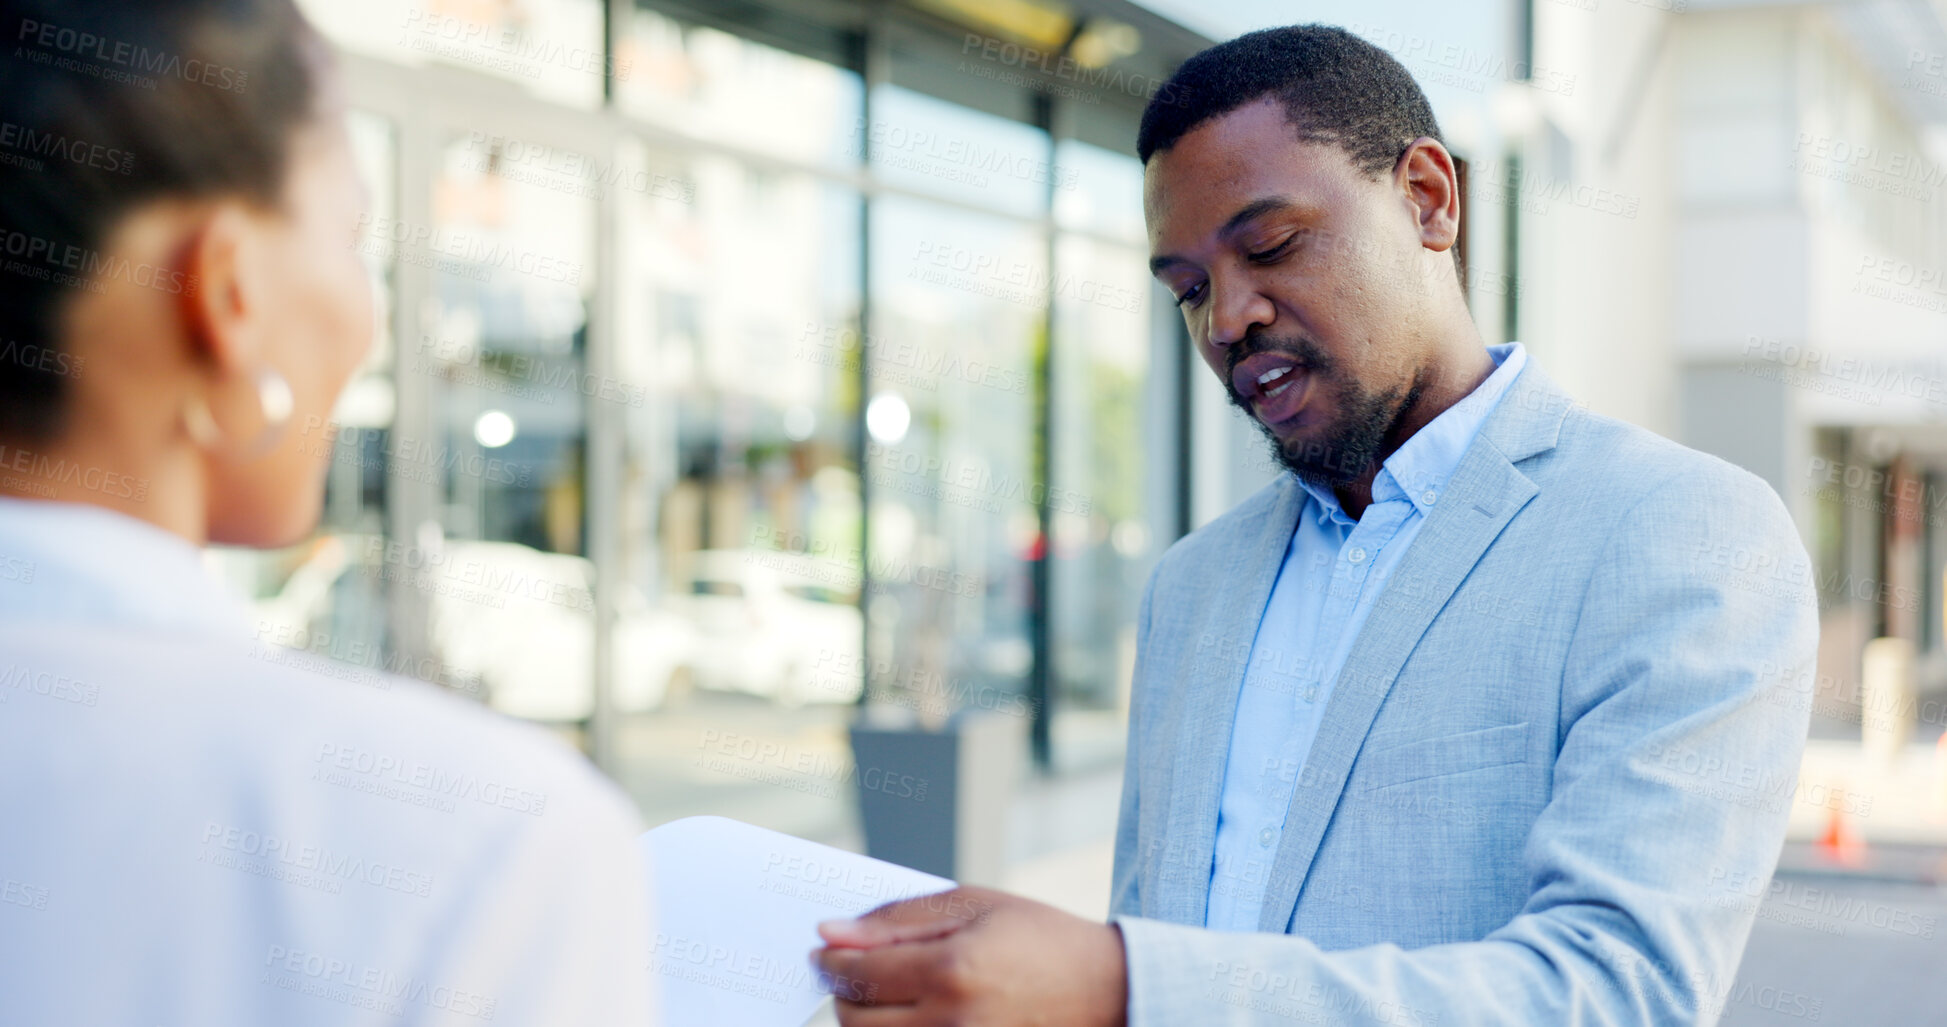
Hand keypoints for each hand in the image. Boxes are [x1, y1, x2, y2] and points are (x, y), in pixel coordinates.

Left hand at [812, 886, 1127, 1026]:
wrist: (1108, 992)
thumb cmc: (1041, 939)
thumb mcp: (974, 907)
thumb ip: (897, 920)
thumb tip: (831, 933)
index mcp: (951, 971)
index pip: (858, 974)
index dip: (830, 962)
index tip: (822, 953)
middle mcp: (951, 1023)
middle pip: (856, 1021)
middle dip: (842, 995)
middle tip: (850, 975)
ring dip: (865, 1023)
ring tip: (880, 998)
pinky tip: (910, 1018)